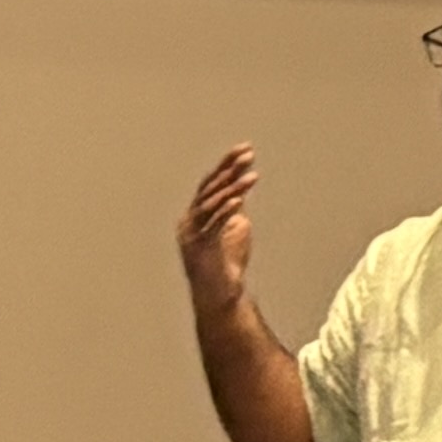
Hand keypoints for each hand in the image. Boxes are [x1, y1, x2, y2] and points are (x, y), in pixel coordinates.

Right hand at [180, 147, 258, 312]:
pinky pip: (212, 226)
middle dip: (228, 170)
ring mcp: (192, 236)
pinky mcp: (199, 250)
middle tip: (247, 154)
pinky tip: (239, 199)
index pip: (210, 183)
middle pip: (208, 189)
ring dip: (231, 189)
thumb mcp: (233, 226)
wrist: (221, 293)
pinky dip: (224, 211)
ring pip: (210, 205)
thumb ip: (232, 207)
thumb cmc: (227, 261)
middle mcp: (189, 222)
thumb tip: (239, 189)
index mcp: (196, 214)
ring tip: (251, 175)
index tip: (245, 149)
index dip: (226, 165)